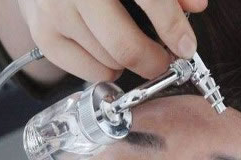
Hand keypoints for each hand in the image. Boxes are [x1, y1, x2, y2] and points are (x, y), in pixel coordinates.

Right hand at [16, 0, 206, 81]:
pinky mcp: (44, 35)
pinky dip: (106, 69)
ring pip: (109, 62)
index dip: (173, 29)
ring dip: (127, 62)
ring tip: (127, 44)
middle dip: (153, 61)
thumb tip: (196, 6)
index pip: (149, 1)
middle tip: (162, 60)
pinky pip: (89, 71)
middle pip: (125, 47)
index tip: (186, 47)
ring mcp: (55, 13)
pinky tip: (106, 50)